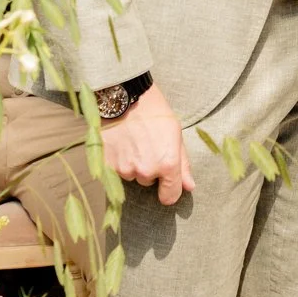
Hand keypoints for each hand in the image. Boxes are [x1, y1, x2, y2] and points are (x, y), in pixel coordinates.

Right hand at [103, 87, 195, 204]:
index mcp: (167, 164)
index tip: (167, 185)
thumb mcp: (176, 134)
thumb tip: (189, 187)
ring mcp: (125, 169)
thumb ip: (183, 165)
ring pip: (132, 176)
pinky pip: (116, 171)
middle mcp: (146, 171)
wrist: (125, 99)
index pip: (169, 197)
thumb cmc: (154, 113)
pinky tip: (123, 145)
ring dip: (133, 165)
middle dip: (149, 169)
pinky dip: (119, 162)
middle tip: (147, 147)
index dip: (169, 191)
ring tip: (134, 143)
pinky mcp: (108, 165)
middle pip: (148, 183)